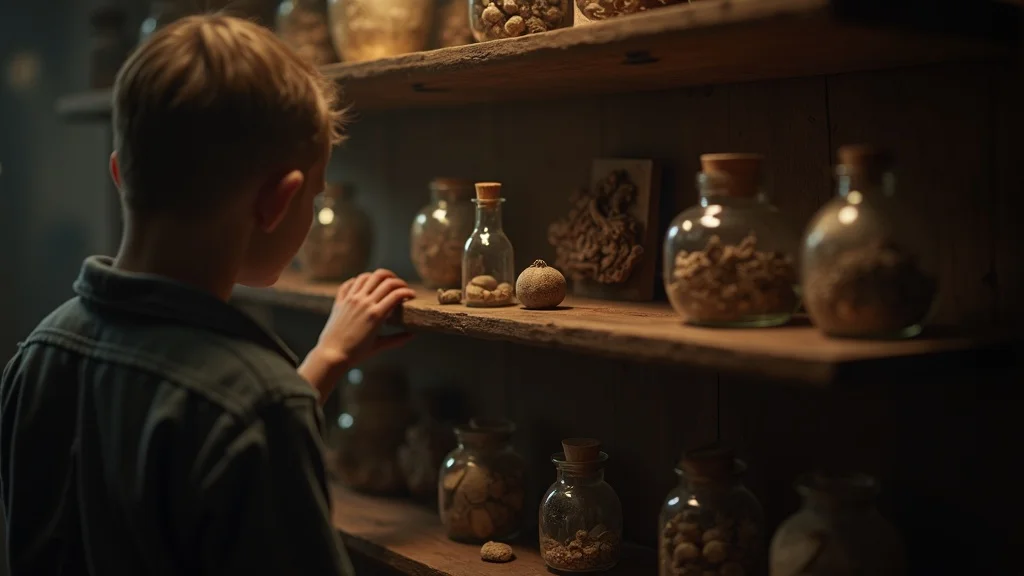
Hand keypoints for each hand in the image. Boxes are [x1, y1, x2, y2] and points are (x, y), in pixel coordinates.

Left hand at [299, 269, 416, 400]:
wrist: (331, 354)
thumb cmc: (356, 353)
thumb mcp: (379, 346)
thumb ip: (397, 339)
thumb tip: (412, 335)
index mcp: (376, 315)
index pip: (396, 294)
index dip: (408, 291)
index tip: (412, 295)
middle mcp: (364, 303)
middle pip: (385, 281)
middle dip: (398, 281)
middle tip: (402, 286)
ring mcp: (351, 300)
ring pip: (367, 276)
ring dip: (379, 276)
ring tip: (385, 281)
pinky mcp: (340, 301)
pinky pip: (349, 283)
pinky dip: (358, 281)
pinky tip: (364, 285)